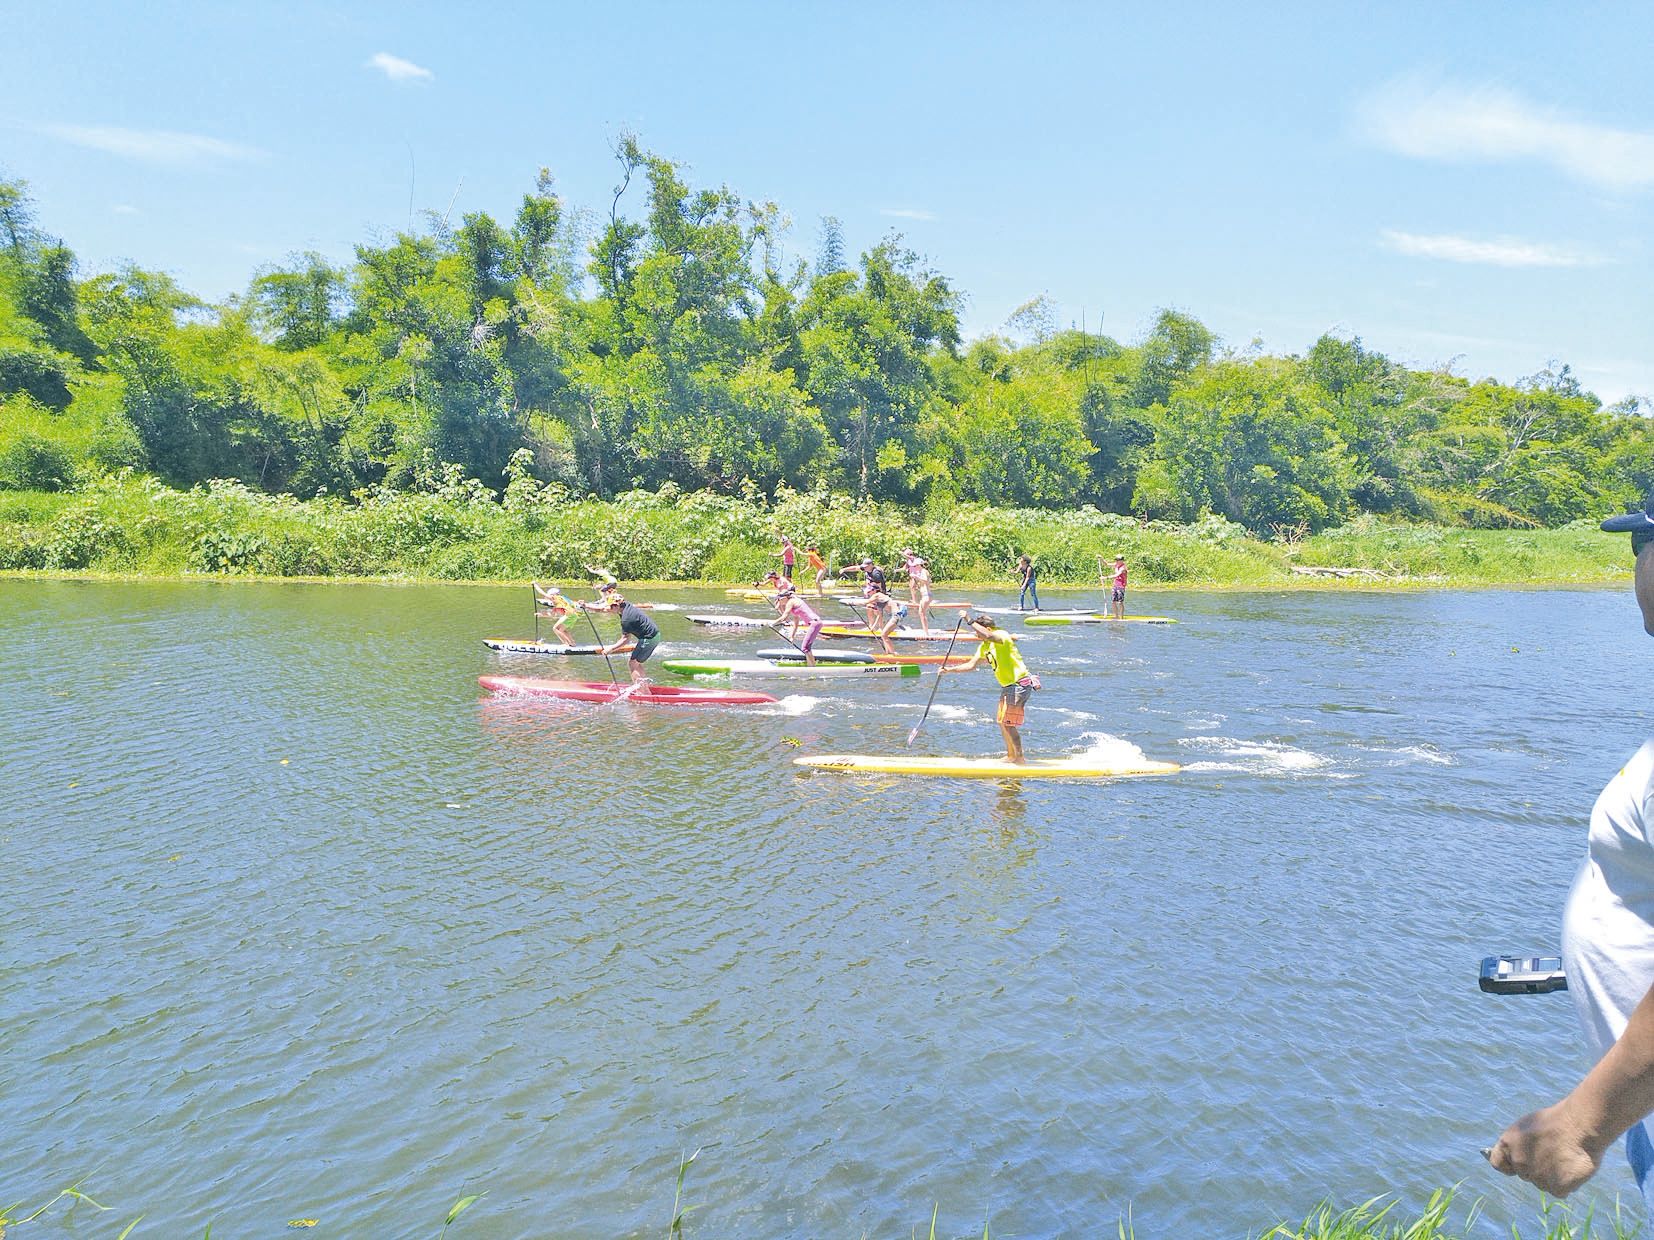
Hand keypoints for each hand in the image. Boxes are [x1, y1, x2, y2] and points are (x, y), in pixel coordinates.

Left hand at [1486, 1102, 1603, 1196]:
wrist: (1579, 1125)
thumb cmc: (1554, 1122)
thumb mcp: (1525, 1127)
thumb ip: (1516, 1145)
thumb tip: (1513, 1160)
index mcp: (1507, 1144)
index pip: (1497, 1163)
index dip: (1509, 1163)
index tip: (1521, 1161)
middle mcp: (1519, 1162)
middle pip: (1524, 1175)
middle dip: (1535, 1168)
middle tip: (1551, 1153)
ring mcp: (1537, 1177)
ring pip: (1543, 1184)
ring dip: (1552, 1176)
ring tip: (1563, 1158)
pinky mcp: (1557, 1187)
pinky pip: (1559, 1191)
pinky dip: (1566, 1183)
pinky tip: (1571, 1168)